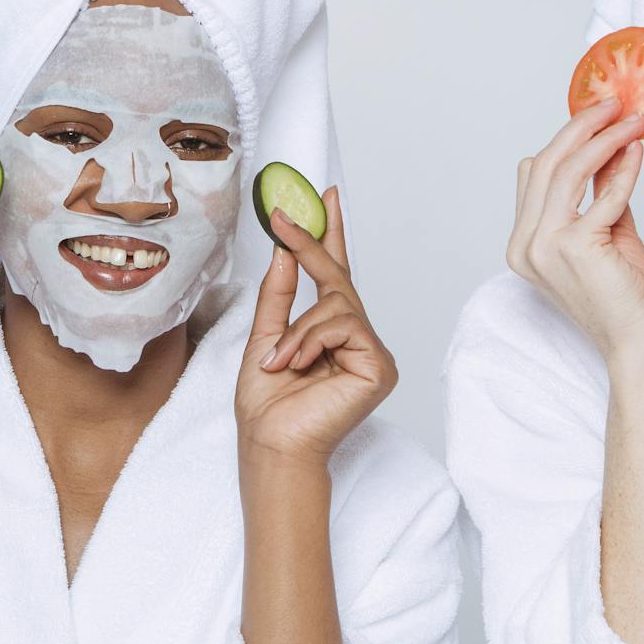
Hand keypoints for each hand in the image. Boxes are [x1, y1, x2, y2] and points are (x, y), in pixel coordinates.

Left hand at [236, 186, 396, 469]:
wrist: (272, 446)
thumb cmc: (267, 407)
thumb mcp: (264, 337)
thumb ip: (279, 295)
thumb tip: (287, 251)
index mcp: (332, 334)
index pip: (334, 276)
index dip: (330, 236)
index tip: (324, 197)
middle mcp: (358, 340)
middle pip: (339, 280)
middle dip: (311, 248)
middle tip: (283, 219)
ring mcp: (372, 353)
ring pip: (337, 304)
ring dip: (297, 330)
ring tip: (277, 361)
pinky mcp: (379, 366)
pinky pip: (343, 326)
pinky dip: (310, 341)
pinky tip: (296, 365)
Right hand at [506, 95, 643, 358]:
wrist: (635, 342)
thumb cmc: (623, 293)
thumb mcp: (605, 231)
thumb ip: (599, 191)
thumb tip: (611, 143)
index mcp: (523, 242)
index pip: (534, 174)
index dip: (564, 139)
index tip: (596, 116)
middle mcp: (525, 244)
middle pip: (546, 164)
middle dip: (581, 127)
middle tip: (613, 104)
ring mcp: (544, 246)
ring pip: (568, 171)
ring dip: (603, 139)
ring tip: (631, 121)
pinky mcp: (576, 248)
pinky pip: (603, 195)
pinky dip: (623, 169)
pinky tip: (638, 152)